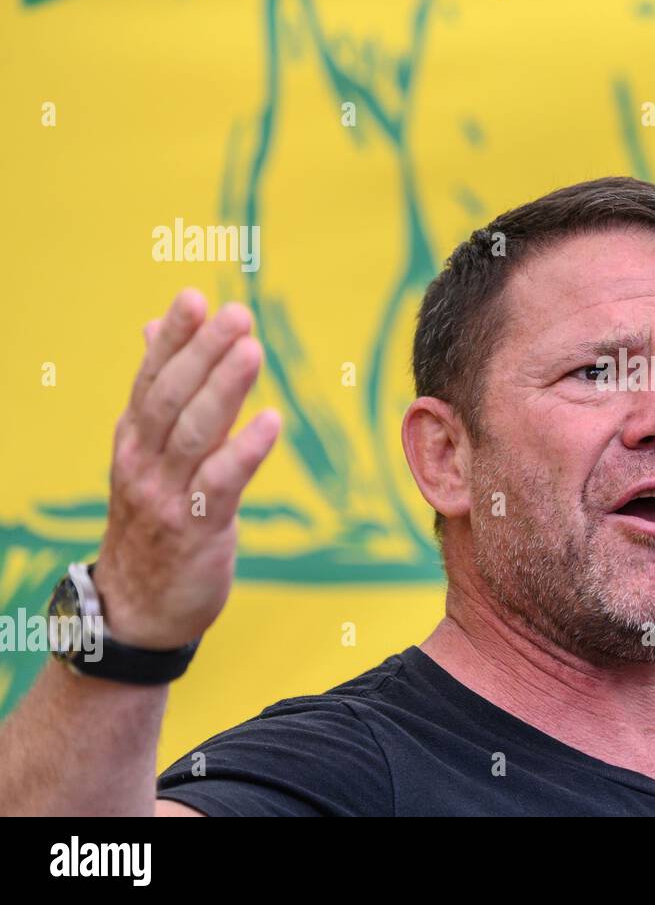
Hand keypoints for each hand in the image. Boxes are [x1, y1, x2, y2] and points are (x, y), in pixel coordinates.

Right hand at [94, 289, 280, 649]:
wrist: (136, 608)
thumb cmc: (152, 521)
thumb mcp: (145, 455)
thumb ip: (157, 394)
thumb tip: (152, 328)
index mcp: (133, 439)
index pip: (151, 378)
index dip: (173, 337)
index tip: (195, 297)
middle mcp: (143, 462)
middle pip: (172, 397)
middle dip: (203, 352)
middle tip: (235, 313)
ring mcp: (166, 496)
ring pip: (194, 434)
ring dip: (225, 390)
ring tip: (252, 350)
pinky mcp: (196, 530)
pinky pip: (220, 484)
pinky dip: (244, 451)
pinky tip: (271, 422)